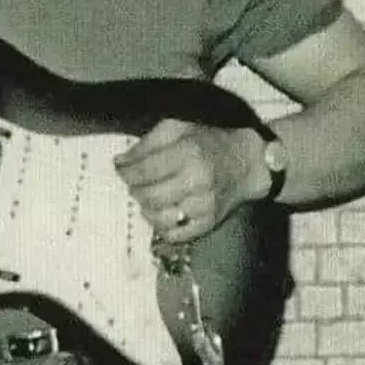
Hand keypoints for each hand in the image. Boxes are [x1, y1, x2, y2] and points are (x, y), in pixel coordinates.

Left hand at [114, 119, 262, 241]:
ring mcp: (204, 205)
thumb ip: (145, 144)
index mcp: (188, 153)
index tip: (121, 171)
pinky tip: (162, 213)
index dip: (126, 173)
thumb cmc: (207, 142)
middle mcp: (196, 181)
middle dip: (135, 191)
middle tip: (135, 185)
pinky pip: (175, 235)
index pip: (144, 171)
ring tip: (149, 198)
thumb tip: (119, 162)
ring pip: (158, 218)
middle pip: (149, 196)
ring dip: (146, 209)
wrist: (245, 162)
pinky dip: (162, 227)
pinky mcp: (209, 223)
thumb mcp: (176, 130)